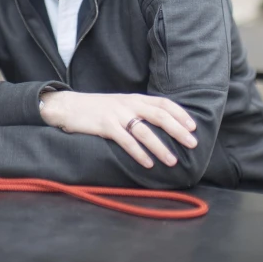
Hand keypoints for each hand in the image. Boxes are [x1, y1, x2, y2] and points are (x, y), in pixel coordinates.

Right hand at [40, 92, 196, 169]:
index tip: (193, 126)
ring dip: (161, 147)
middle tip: (192, 144)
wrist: (69, 106)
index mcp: (134, 98)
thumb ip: (137, 112)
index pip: (163, 103)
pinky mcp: (105, 126)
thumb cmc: (97, 109)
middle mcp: (129, 104)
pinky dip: (139, 153)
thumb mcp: (120, 105)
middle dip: (178, 130)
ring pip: (145, 130)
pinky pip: (126, 140)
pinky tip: (148, 163)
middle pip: (159, 115)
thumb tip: (160, 127)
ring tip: (173, 160)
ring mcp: (117, 114)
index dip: (179, 114)